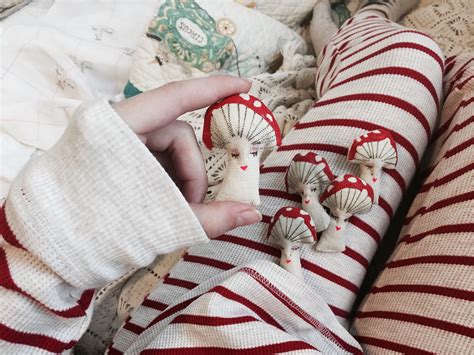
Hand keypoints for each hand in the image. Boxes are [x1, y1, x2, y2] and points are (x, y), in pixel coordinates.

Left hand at [112, 76, 261, 237]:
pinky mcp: (117, 157)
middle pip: (176, 136)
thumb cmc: (96, 230)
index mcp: (119, 128)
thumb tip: (254, 213)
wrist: (49, 251)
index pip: (175, 96)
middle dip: (192, 172)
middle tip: (194, 207)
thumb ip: (208, 218)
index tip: (246, 86)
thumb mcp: (156, 222)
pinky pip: (155, 161)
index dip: (214, 88)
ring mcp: (117, 143)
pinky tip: (163, 206)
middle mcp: (119, 127)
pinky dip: (167, 182)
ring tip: (174, 213)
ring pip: (168, 151)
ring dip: (181, 181)